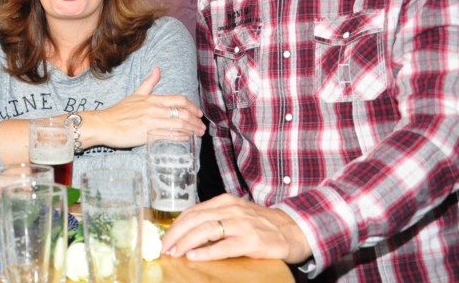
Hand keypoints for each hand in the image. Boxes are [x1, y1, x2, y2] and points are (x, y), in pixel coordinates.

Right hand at [83, 67, 204, 148]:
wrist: (104, 124)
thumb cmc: (119, 111)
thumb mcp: (135, 94)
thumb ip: (149, 83)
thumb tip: (158, 69)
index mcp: (152, 99)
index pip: (179, 100)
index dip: (192, 107)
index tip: (199, 113)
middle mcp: (154, 109)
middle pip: (182, 113)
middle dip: (196, 121)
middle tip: (202, 127)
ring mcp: (151, 122)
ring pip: (178, 125)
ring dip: (192, 130)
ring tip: (198, 134)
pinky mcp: (147, 135)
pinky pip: (168, 136)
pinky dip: (180, 137)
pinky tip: (186, 138)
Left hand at [160, 194, 311, 263]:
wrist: (293, 230)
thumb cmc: (261, 224)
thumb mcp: (236, 214)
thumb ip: (214, 219)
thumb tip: (187, 232)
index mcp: (224, 202)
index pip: (192, 211)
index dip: (176, 225)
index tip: (165, 238)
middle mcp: (231, 209)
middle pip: (195, 219)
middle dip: (176, 234)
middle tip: (164, 248)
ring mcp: (242, 224)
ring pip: (206, 230)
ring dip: (186, 242)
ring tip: (175, 253)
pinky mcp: (251, 240)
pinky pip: (224, 246)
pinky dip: (207, 252)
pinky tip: (194, 257)